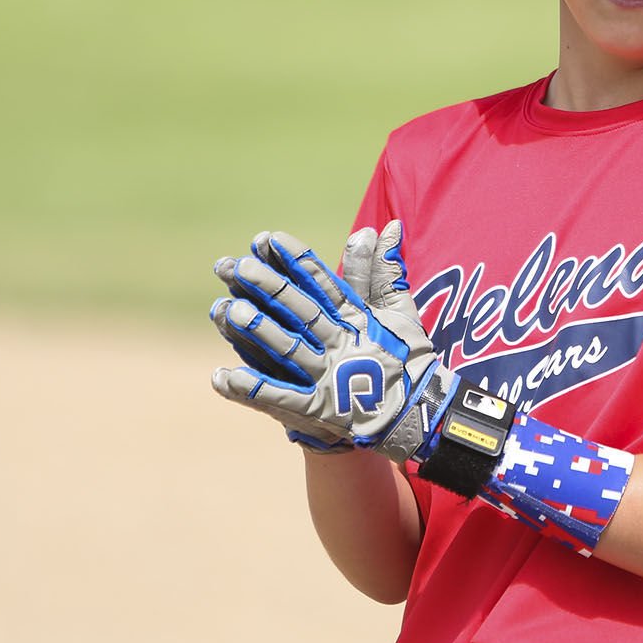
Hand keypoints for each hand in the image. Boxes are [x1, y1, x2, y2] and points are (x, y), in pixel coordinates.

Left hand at [209, 221, 454, 460]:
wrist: (420, 415)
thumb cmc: (409, 361)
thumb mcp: (402, 312)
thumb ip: (386, 271)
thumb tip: (385, 226)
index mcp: (358, 320)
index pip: (324, 284)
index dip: (296, 261)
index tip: (269, 238)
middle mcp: (341, 344)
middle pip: (301, 311)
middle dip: (270, 288)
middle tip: (238, 266)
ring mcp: (330, 378)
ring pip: (288, 349)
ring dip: (257, 330)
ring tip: (225, 310)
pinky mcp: (321, 410)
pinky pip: (281, 398)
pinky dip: (253, 388)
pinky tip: (222, 377)